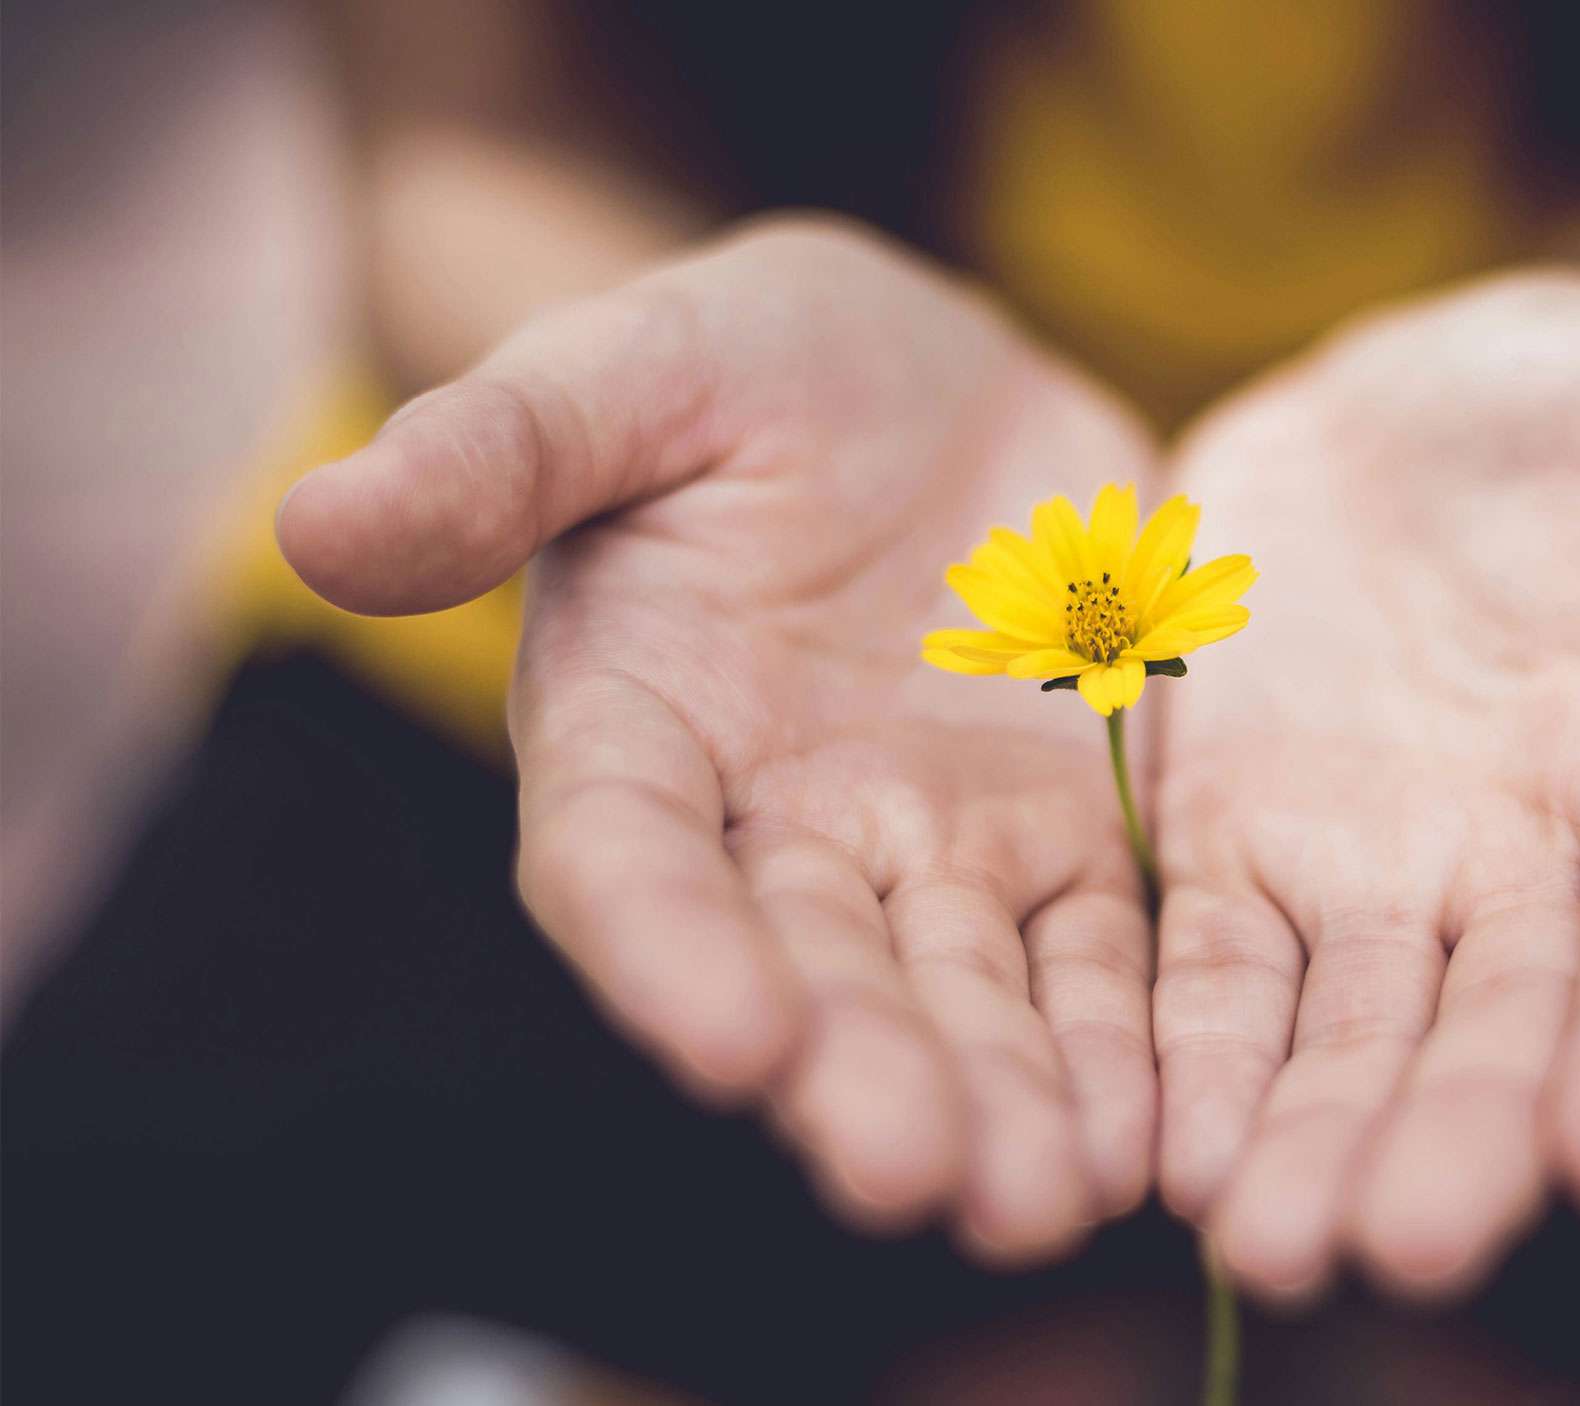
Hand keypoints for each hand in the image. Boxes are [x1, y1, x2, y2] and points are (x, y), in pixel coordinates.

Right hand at [280, 220, 1161, 1261]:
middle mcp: (774, 824)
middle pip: (810, 971)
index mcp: (637, 725)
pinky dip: (1123, 1042)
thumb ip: (500, 448)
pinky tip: (1159, 1134)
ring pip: (962, 993)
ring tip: (1049, 1197)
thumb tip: (316, 520)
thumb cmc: (747, 361)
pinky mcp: (1064, 837)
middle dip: (861, 1075)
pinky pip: (1097, 953)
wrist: (929, 377)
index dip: (669, 953)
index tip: (732, 1042)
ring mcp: (928, 844)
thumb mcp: (633, 365)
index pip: (628, 862)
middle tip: (919, 1176)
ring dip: (1003, 1099)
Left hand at [1149, 269, 1579, 1300]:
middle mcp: (1539, 861)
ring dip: (1315, 1136)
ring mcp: (1383, 873)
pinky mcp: (1240, 854)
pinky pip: (1212, 971)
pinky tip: (1160, 1152)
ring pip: (1355, 1029)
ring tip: (1272, 1243)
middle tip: (1412, 1244)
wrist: (1392, 409)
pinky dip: (1191, 1057)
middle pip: (1510, 1018)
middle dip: (1465, 1131)